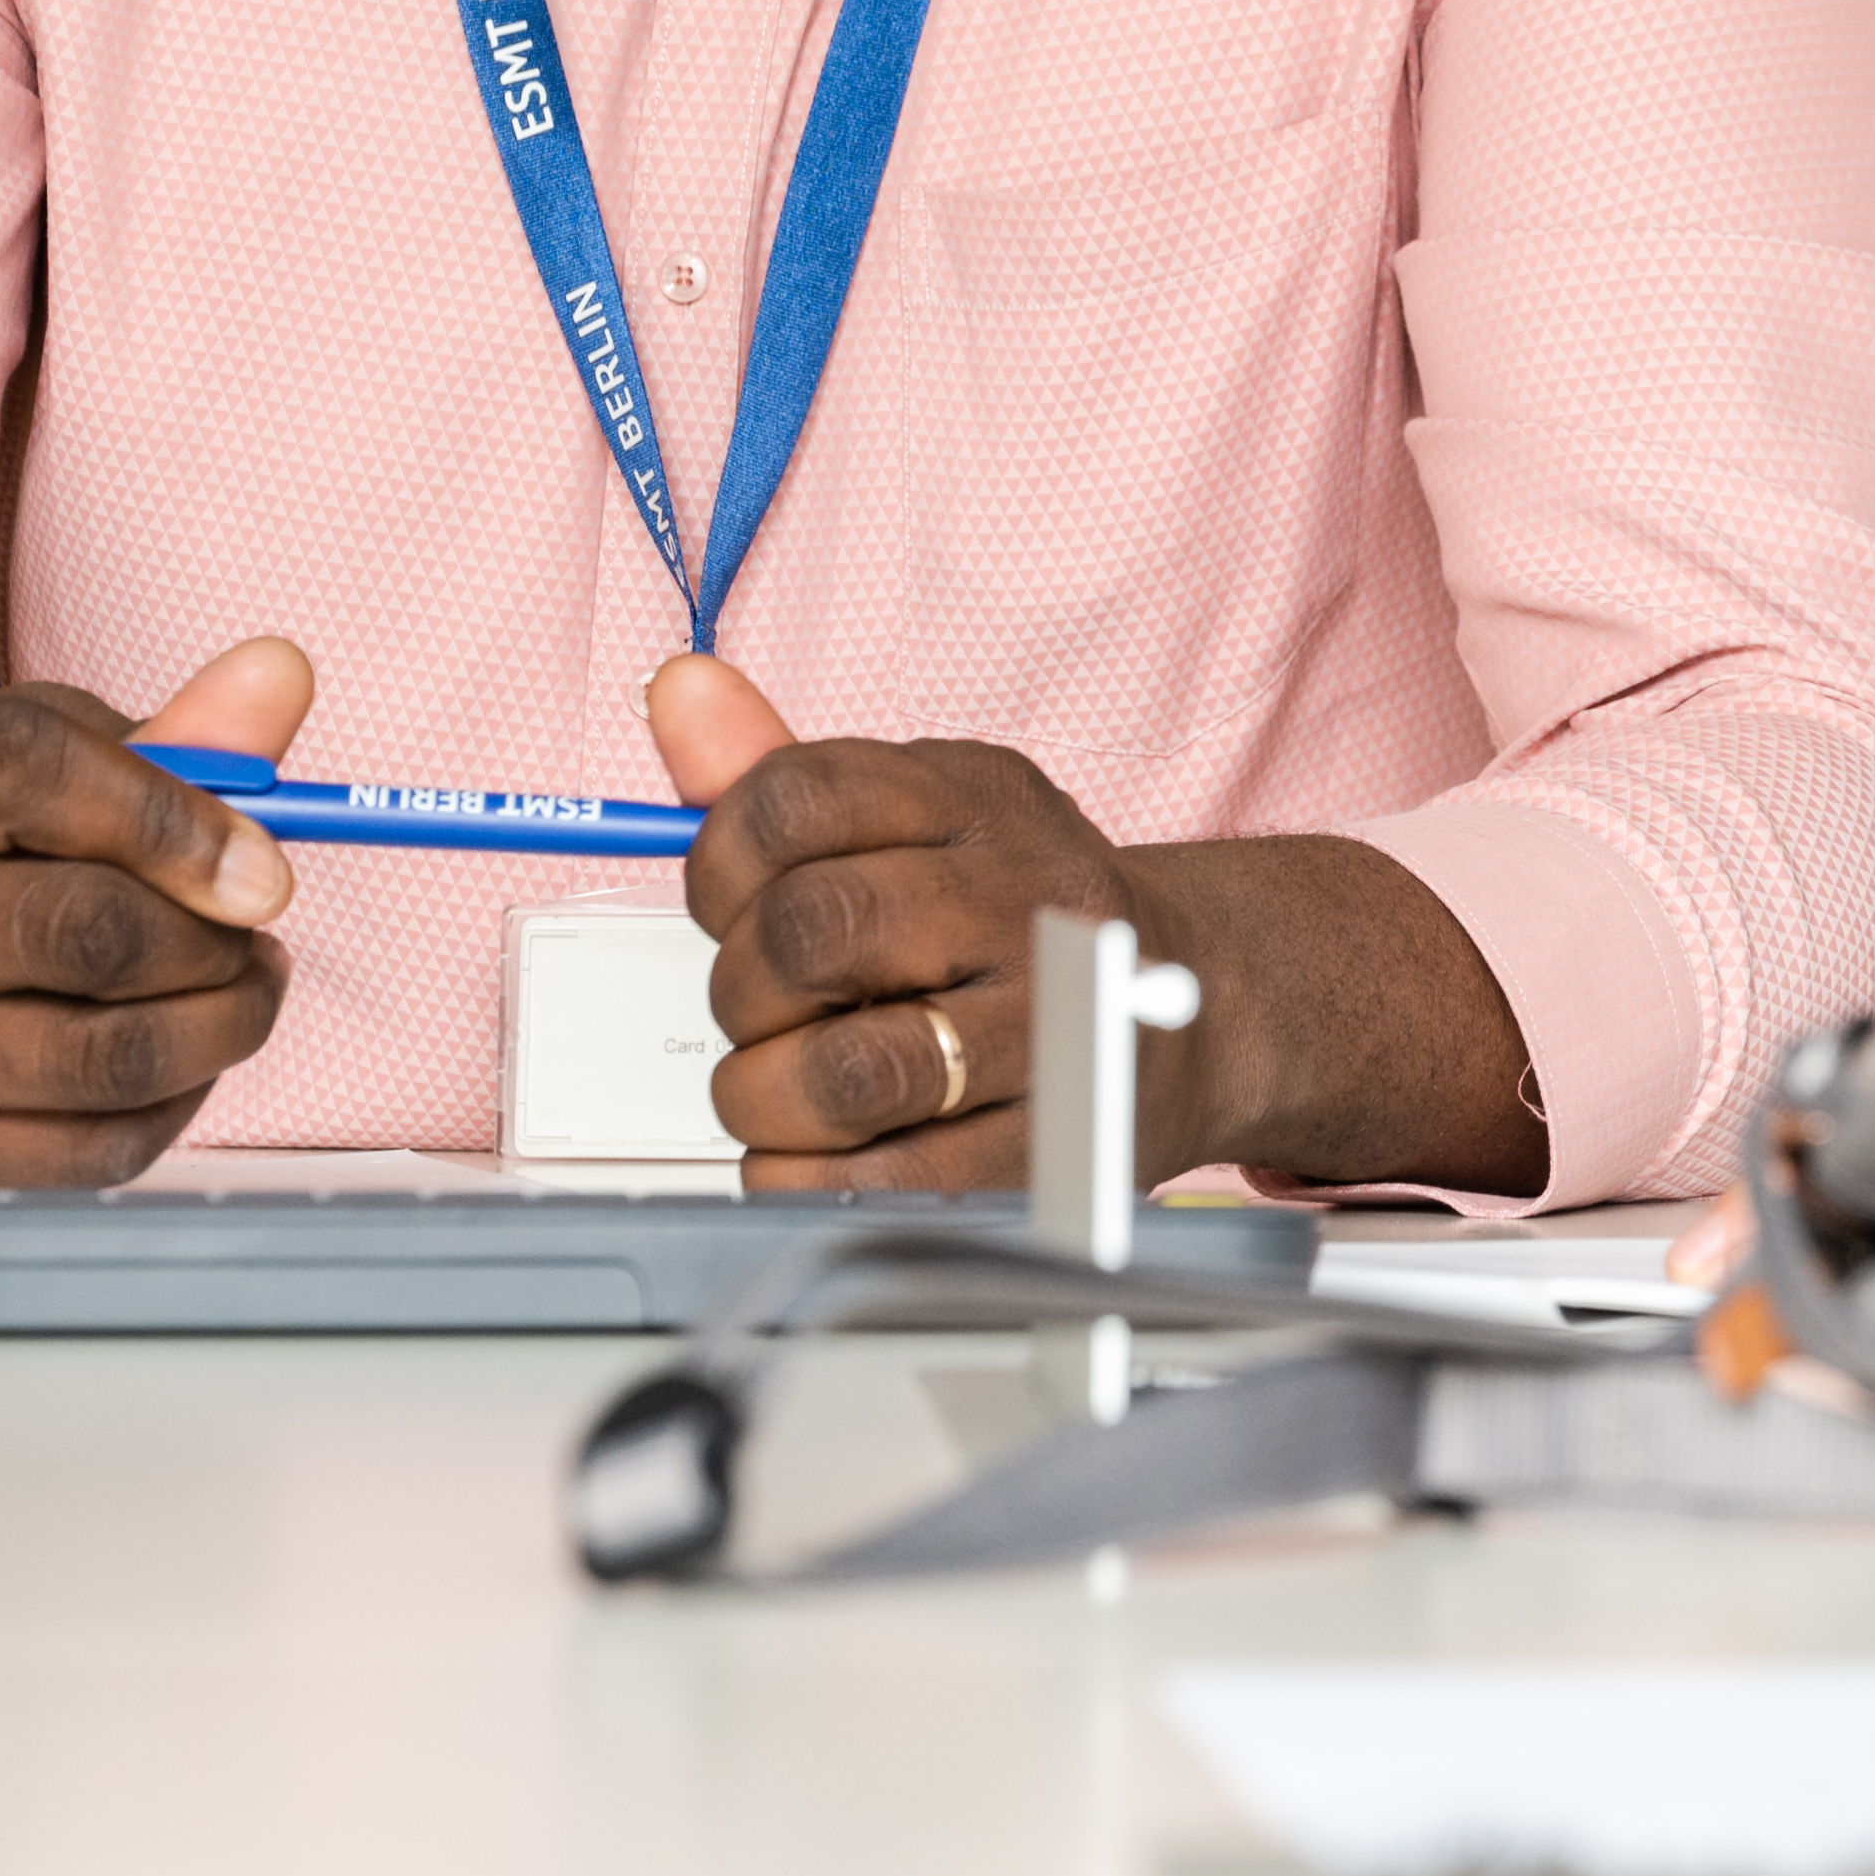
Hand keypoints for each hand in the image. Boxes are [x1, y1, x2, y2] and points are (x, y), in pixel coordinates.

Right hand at [0, 636, 310, 1183]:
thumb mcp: (6, 739)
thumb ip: (160, 727)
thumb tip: (283, 676)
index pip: (32, 772)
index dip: (180, 820)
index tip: (265, 867)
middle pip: (82, 933)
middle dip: (216, 939)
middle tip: (255, 928)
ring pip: (97, 1059)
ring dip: (218, 1026)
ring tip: (238, 987)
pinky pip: (78, 1155)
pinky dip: (171, 1108)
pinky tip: (178, 1059)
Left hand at [650, 651, 1114, 1194]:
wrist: (1199, 1006)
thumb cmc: (1019, 911)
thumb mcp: (922, 812)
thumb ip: (781, 771)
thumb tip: (675, 692)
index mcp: (980, 800)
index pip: (793, 798)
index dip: (720, 862)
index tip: (735, 903)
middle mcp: (1027, 900)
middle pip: (811, 931)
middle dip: (744, 988)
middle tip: (768, 1009)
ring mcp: (1052, 1028)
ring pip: (840, 1074)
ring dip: (767, 1095)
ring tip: (791, 1088)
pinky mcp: (1053, 1149)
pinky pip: (877, 1183)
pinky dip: (805, 1178)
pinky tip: (827, 1150)